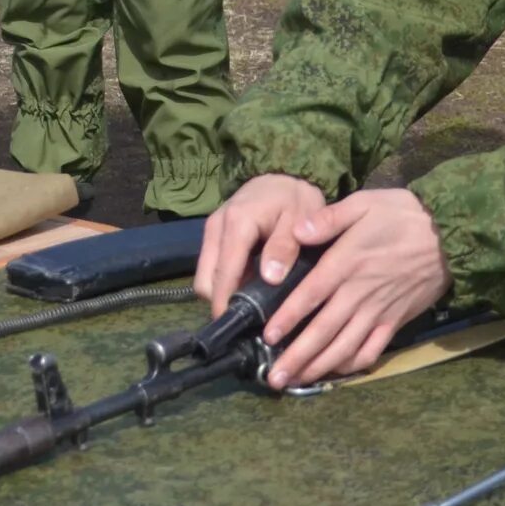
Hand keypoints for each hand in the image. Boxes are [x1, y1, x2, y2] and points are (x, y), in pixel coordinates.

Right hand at [195, 173, 330, 312]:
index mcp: (237, 223)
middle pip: (206, 281)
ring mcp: (211, 232)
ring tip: (249, 308)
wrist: (282, 175)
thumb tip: (270, 278)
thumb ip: (285, 247)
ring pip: (205, 277)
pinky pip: (211, 268)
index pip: (223, 273)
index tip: (236, 329)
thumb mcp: (300, 218)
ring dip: (222, 293)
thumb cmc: (295, 198)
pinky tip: (246, 289)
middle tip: (248, 321)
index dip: (226, 304)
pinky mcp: (213, 236)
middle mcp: (216, 228)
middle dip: (222, 302)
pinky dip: (224, 282)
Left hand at [253, 188, 451, 390]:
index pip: (310, 296)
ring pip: (345, 347)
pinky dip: (353, 365)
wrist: (449, 235)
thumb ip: (329, 217)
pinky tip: (336, 371)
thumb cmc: (402, 215)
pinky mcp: (396, 321)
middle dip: (297, 357)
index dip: (288, 319)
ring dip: (319, 367)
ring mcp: (379, 311)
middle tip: (274, 378)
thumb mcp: (364, 203)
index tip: (268, 337)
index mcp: (347, 264)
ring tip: (296, 382)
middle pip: (323, 331)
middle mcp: (360, 294)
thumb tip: (295, 229)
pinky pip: (372, 350)